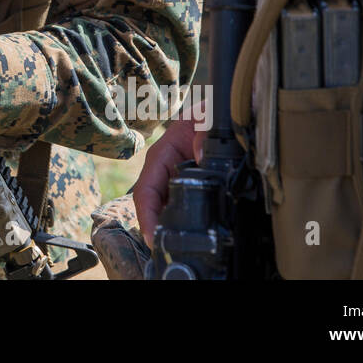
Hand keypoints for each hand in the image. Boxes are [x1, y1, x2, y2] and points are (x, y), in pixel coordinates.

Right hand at [132, 116, 204, 247]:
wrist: (216, 111)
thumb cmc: (205, 111)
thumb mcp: (205, 116)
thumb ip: (204, 131)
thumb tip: (199, 156)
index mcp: (162, 156)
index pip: (146, 191)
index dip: (147, 216)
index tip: (153, 237)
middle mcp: (164, 172)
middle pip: (153, 207)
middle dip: (156, 230)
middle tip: (166, 251)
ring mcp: (175, 182)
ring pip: (166, 211)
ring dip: (168, 229)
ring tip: (176, 248)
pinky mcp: (189, 188)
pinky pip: (182, 208)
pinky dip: (183, 222)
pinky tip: (191, 235)